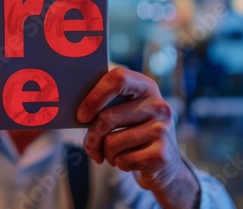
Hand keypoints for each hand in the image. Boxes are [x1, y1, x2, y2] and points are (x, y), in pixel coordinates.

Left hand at [77, 67, 198, 207]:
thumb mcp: (124, 112)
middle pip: (107, 117)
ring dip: (106, 153)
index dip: (94, 96)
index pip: (118, 78)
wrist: (165, 164)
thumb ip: (106, 105)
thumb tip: (78, 113)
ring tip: (116, 153)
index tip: (81, 116)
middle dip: (92, 136)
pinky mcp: (161, 154)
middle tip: (90, 145)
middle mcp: (158, 105)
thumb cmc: (134, 132)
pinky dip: (119, 164)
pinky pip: (123, 160)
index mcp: (146, 87)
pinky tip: (130, 161)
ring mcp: (162, 129)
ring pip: (112, 142)